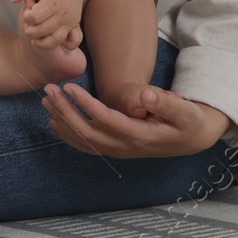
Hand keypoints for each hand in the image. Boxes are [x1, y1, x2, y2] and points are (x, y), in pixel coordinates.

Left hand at [12, 0, 85, 49]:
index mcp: (51, 2)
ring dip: (42, 42)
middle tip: (29, 24)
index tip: (29, 11)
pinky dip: (66, 45)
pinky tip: (54, 39)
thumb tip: (13, 0)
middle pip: (43, 31)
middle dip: (30, 30)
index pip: (35, 18)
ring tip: (35, 38)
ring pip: (56, 40)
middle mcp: (62, 14)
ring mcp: (70, 21)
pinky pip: (74, 41)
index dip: (27, 16)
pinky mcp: (75, 25)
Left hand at [41, 83, 232, 157]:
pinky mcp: (116, 149)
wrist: (192, 139)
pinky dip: (68, 134)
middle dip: (65, 111)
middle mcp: (125, 146)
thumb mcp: (185, 111)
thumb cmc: (188, 121)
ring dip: (62, 121)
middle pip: (87, 132)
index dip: (85, 104)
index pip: (105, 120)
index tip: (68, 87)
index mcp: (140, 135)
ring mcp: (119, 150)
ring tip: (46, 101)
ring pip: (83, 140)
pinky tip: (54, 121)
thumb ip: (166, 102)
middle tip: (48, 90)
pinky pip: (87, 145)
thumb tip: (146, 95)